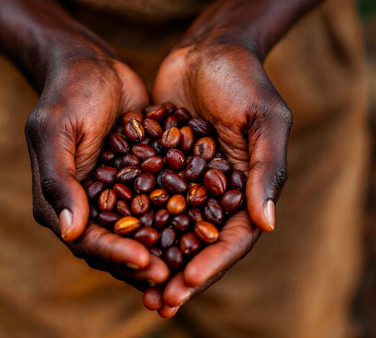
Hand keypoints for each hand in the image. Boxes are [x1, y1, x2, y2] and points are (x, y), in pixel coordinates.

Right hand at [25, 54, 168, 286]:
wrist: (93, 66)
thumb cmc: (69, 93)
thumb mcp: (57, 131)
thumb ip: (58, 180)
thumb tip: (68, 232)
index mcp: (59, 200)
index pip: (87, 241)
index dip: (116, 254)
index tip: (148, 263)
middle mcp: (85, 206)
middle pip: (113, 247)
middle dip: (142, 264)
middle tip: (175, 277)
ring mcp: (113, 197)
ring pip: (138, 236)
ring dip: (161, 254)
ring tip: (190, 267)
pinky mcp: (137, 183)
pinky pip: (156, 210)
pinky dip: (175, 224)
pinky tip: (200, 232)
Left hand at [147, 42, 291, 315]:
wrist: (206, 52)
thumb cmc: (242, 80)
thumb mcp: (263, 119)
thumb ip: (266, 168)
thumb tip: (266, 223)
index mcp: (247, 189)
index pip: (233, 238)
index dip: (212, 264)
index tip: (187, 283)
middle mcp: (217, 194)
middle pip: (199, 244)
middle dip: (181, 275)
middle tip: (159, 302)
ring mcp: (187, 185)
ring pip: (171, 232)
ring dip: (155, 260)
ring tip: (137, 289)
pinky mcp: (160, 170)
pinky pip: (147, 203)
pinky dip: (135, 226)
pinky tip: (116, 243)